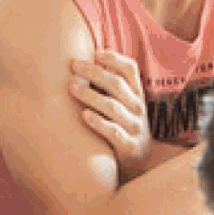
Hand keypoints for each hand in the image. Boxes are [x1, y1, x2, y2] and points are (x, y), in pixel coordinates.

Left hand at [70, 51, 153, 179]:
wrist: (141, 161)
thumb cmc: (124, 126)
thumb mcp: (124, 104)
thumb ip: (111, 87)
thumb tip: (82, 63)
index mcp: (137, 94)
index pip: (130, 69)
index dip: (114, 59)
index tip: (95, 53)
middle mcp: (138, 108)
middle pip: (117, 84)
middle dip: (94, 72)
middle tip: (73, 66)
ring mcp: (134, 127)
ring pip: (113, 106)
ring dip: (91, 95)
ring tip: (72, 88)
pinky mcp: (128, 146)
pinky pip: (113, 132)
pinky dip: (98, 122)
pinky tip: (84, 115)